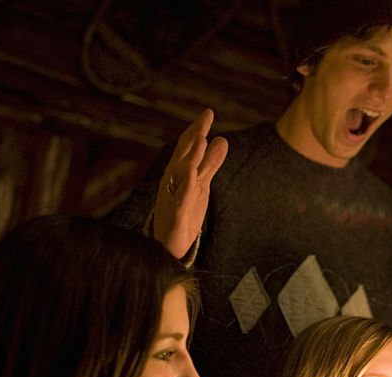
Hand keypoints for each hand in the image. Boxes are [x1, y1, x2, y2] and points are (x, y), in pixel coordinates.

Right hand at [153, 108, 228, 257]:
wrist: (169, 246)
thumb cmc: (184, 213)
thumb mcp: (201, 185)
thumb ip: (210, 164)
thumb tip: (222, 139)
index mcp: (180, 174)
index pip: (188, 148)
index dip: (197, 130)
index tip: (208, 113)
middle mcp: (174, 182)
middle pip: (185, 155)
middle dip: (194, 136)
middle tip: (206, 118)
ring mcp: (173, 198)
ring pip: (182, 174)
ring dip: (190, 156)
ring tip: (200, 139)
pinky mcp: (175, 216)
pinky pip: (181, 200)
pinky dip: (185, 187)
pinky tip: (192, 175)